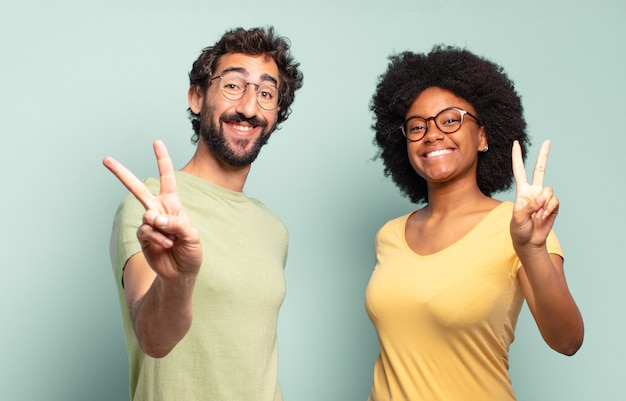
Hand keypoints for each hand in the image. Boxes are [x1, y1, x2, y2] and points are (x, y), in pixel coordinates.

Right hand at [103, 140, 201, 279]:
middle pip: (137, 188)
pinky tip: (166, 245)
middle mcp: (158, 209)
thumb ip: (176, 223)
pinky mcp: (142, 236)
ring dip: (163, 229)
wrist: (180, 273)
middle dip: (121, 173)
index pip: (167, 178)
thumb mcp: (192, 235)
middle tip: (105, 159)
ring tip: (172, 240)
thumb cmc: (190, 251)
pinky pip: (146, 230)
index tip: (156, 142)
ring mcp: (148, 222)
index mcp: (172, 203)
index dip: (162, 160)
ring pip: (147, 215)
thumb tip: (152, 217)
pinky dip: (158, 238)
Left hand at [510, 140, 558, 248]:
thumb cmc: (519, 230)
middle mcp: (534, 191)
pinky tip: (544, 217)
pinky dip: (548, 210)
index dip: (517, 157)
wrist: (530, 242)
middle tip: (548, 141)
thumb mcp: (517, 218)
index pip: (519, 171)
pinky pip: (554, 201)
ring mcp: (544, 198)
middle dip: (544, 155)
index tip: (516, 143)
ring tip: (537, 215)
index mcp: (522, 191)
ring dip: (542, 204)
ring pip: (548, 190)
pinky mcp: (553, 206)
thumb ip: (528, 206)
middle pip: (540, 170)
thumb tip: (541, 198)